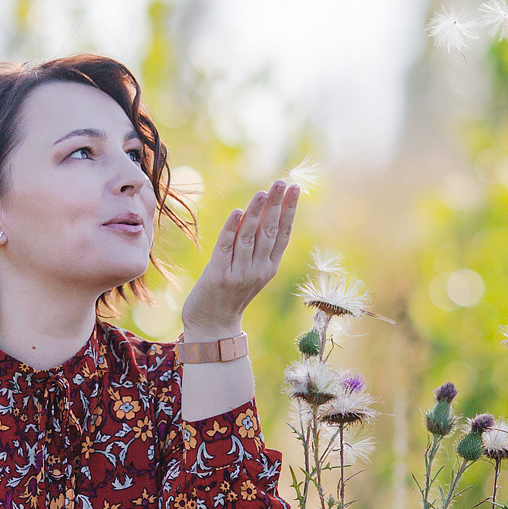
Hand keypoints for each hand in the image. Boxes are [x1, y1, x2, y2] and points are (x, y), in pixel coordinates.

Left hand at [180, 179, 298, 336]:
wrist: (213, 326)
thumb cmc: (230, 295)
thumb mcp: (249, 270)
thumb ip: (256, 246)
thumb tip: (262, 213)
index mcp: (269, 267)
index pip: (283, 234)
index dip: (290, 210)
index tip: (295, 188)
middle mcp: (258, 270)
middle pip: (270, 232)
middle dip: (277, 205)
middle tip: (281, 182)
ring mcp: (240, 273)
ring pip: (250, 237)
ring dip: (256, 213)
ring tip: (262, 192)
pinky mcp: (219, 275)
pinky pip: (227, 247)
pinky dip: (232, 228)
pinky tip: (237, 211)